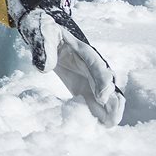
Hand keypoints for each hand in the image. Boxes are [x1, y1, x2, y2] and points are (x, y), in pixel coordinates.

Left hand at [7, 0, 125, 126]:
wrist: (45, 28)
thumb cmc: (45, 29)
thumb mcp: (42, 33)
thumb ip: (43, 48)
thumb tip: (45, 68)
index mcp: (84, 50)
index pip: (97, 66)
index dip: (102, 81)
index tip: (102, 96)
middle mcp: (91, 65)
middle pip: (108, 83)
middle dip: (112, 100)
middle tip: (112, 119)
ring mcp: (90, 77)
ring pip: (106, 95)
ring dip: (109, 109)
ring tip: (109, 126)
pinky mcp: (84, 87)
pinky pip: (94, 101)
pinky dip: (98, 113)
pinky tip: (99, 127)